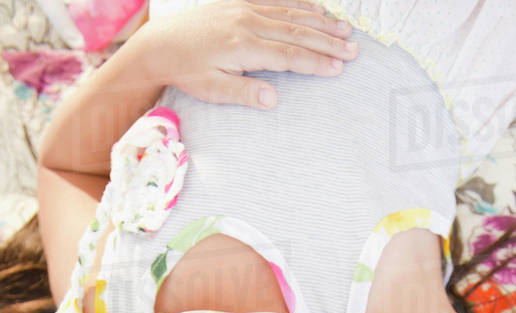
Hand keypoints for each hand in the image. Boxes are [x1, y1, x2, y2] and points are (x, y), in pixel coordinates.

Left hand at [135, 0, 357, 107]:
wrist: (162, 43)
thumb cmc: (187, 70)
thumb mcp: (213, 90)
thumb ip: (244, 93)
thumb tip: (273, 99)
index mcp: (243, 46)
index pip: (288, 55)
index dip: (315, 61)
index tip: (338, 68)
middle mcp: (247, 22)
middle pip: (296, 32)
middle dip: (327, 41)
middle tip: (353, 49)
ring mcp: (245, 8)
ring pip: (291, 14)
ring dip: (320, 22)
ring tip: (345, 30)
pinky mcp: (241, 2)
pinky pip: (277, 1)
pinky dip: (300, 4)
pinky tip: (318, 9)